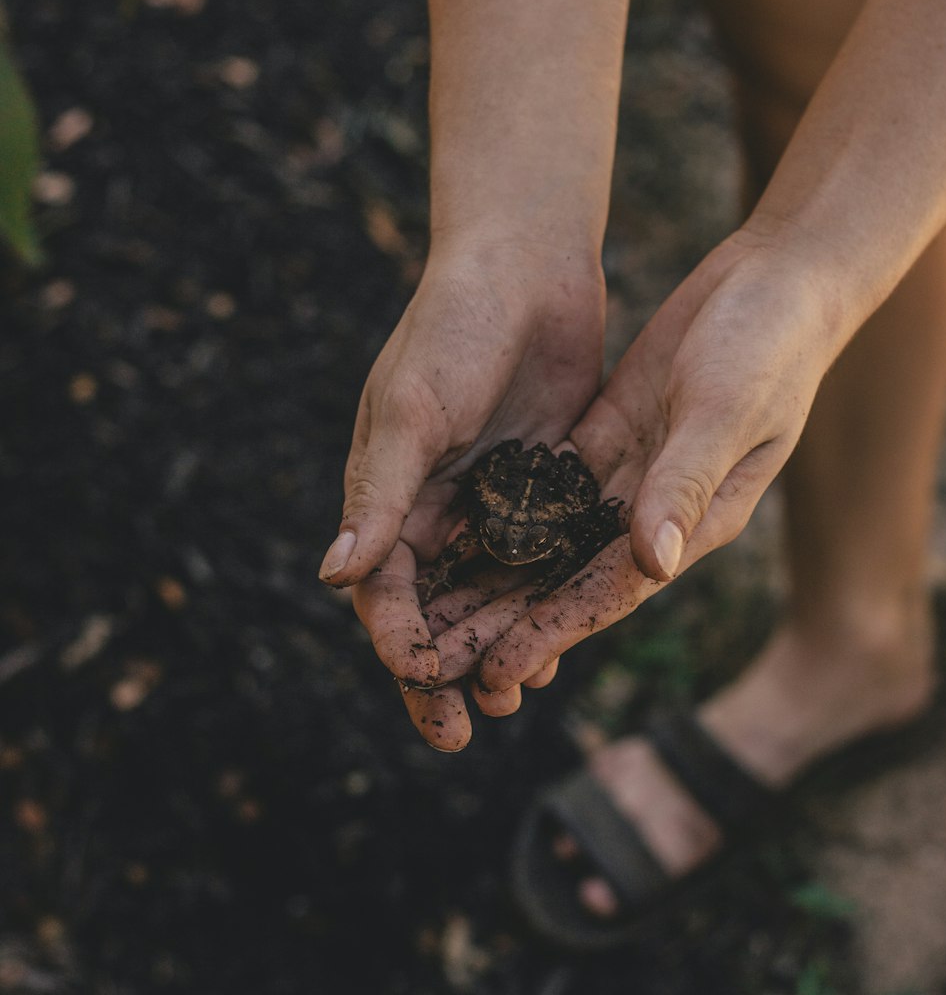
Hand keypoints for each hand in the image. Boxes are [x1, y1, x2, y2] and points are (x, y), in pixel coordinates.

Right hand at [319, 237, 606, 734]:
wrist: (526, 261)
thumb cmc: (454, 325)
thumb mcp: (415, 409)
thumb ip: (380, 493)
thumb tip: (334, 577)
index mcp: (387, 495)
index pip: (383, 590)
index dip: (399, 641)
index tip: (424, 683)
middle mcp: (433, 509)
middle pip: (432, 611)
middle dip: (442, 673)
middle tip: (462, 733)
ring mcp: (489, 503)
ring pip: (486, 598)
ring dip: (494, 650)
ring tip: (515, 702)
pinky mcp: (540, 489)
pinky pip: (537, 564)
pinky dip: (541, 606)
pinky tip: (561, 645)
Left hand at [423, 226, 849, 731]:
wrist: (784, 278)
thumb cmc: (772, 343)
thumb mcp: (725, 410)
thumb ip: (685, 485)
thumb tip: (652, 567)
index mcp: (692, 522)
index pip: (605, 593)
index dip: (549, 635)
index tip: (495, 675)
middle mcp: (655, 510)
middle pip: (564, 582)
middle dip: (504, 626)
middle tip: (439, 672)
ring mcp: (630, 472)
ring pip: (548, 541)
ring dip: (493, 579)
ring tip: (432, 617)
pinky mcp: (609, 432)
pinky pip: (546, 484)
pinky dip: (501, 510)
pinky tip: (447, 530)